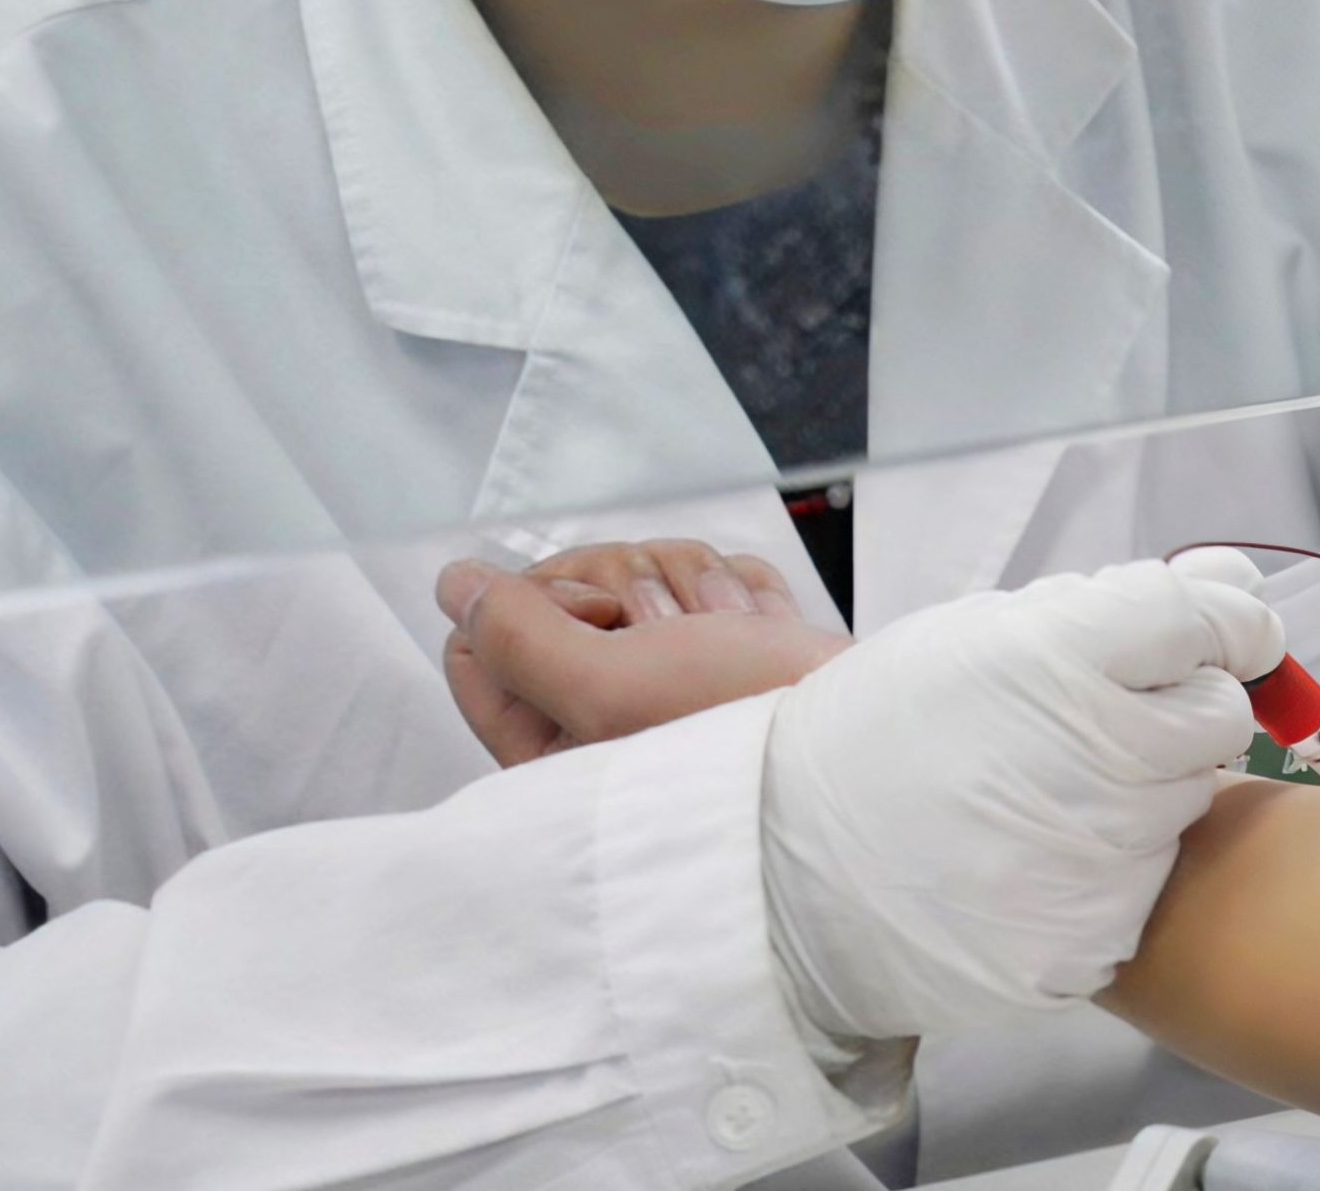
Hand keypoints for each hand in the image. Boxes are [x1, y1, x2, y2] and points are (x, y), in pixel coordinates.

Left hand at [436, 541, 849, 765]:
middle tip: (674, 631)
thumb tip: (453, 585)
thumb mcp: (605, 684)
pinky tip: (760, 632)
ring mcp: (663, 675)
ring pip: (636, 572)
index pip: (480, 640)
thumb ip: (514, 633)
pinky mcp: (723, 644)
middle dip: (631, 591)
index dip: (540, 605)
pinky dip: (738, 592)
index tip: (605, 624)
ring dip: (691, 589)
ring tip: (732, 638)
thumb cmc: (741, 724)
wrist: (866, 733)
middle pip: (563, 591)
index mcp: (548, 746)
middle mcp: (598, 713)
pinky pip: (703, 573)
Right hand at [762, 550, 1287, 1045]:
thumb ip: (1118, 605)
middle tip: (1101, 725)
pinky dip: (1109, 872)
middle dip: (1178, 710)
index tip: (1219, 637)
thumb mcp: (979, 635)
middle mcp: (1100, 754)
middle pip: (1217, 718)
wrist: (787, 874)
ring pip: (1185, 805)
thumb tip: (1234, 579)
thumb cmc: (885, 734)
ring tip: (1045, 797)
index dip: (1222, 624)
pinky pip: (1145, 885)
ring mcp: (1103, 858)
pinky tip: (1034, 863)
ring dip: (1143, 792)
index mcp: (1061, 657)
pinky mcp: (1096, 939)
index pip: (1209, 622)